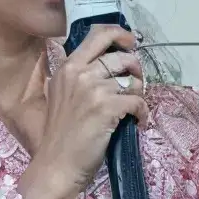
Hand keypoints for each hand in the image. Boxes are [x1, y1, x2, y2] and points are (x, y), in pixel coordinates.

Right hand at [13, 24, 152, 198]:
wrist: (56, 164)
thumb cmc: (60, 135)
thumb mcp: (61, 96)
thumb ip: (79, 78)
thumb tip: (108, 69)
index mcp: (68, 67)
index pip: (97, 35)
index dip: (120, 34)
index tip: (130, 43)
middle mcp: (80, 73)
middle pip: (121, 57)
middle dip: (136, 69)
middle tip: (136, 84)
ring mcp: (94, 89)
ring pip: (132, 80)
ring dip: (139, 93)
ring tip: (134, 107)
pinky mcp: (108, 107)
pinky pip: (138, 101)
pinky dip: (142, 113)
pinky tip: (137, 122)